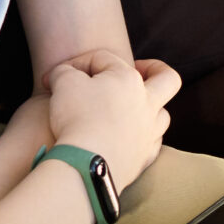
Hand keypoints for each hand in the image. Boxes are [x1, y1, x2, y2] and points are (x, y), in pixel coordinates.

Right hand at [46, 54, 180, 193]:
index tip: (55, 78)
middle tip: (138, 69)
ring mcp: (150, 131)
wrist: (87, 163)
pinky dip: (143, 139)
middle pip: (167, 78)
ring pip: (163, 114)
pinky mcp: (145, 157)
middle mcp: (147, 103)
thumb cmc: (77, 117)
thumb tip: (64, 73)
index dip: (76, 65)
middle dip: (154, 69)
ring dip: (151, 109)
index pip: (104, 60)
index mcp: (128, 79)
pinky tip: (130, 139)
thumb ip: (64, 71)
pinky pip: (152, 144)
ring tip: (133, 109)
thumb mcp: (63, 83)